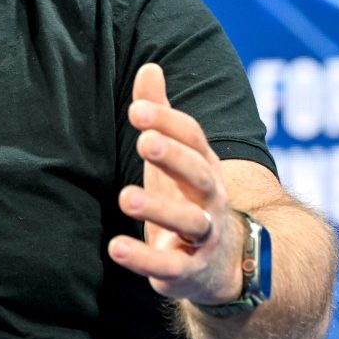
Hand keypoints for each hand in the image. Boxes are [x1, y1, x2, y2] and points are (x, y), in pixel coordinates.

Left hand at [108, 63, 243, 305]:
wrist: (224, 266)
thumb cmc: (188, 199)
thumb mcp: (176, 157)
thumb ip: (162, 116)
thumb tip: (150, 66)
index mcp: (206, 166)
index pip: (194, 138)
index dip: (167, 122)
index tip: (136, 108)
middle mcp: (212, 199)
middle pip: (198, 174)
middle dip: (174, 157)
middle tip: (144, 141)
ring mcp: (205, 236)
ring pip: (189, 221)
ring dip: (158, 209)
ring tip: (125, 198)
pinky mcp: (189, 271)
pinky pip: (169, 265)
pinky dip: (143, 258)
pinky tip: (115, 247)